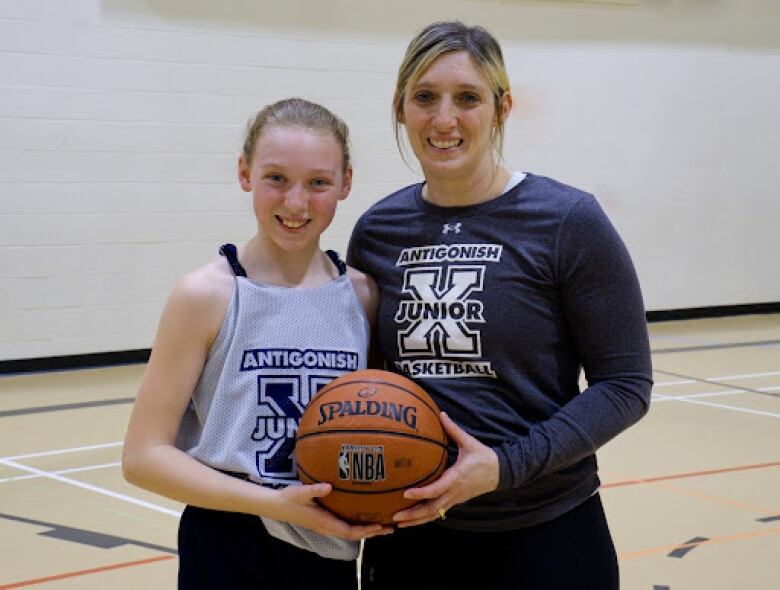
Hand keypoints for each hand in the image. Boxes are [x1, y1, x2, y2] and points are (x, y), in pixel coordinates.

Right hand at [272, 482, 392, 539]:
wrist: (277, 506)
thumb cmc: (289, 498)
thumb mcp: (301, 492)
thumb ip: (314, 489)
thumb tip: (328, 486)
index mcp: (324, 522)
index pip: (349, 531)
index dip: (365, 530)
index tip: (380, 526)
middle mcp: (327, 527)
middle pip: (354, 535)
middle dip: (372, 533)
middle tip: (391, 528)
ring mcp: (326, 526)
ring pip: (350, 532)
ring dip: (367, 531)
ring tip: (383, 526)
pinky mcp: (325, 522)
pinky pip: (345, 527)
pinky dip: (358, 526)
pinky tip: (364, 518)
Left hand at [392, 411, 498, 527]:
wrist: (500, 472)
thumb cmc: (484, 457)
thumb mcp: (469, 442)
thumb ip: (453, 429)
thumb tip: (441, 413)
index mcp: (456, 477)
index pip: (436, 489)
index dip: (421, 493)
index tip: (406, 493)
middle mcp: (454, 492)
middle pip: (431, 509)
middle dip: (413, 515)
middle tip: (394, 517)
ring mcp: (455, 499)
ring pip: (434, 515)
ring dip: (416, 520)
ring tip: (398, 523)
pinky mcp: (455, 501)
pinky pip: (438, 513)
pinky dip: (424, 518)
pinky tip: (412, 520)